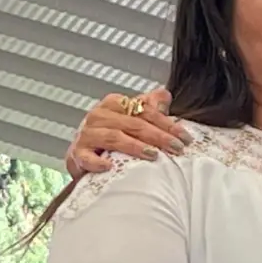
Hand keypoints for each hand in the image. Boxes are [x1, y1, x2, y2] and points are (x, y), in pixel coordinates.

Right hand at [65, 87, 182, 176]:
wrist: (82, 156)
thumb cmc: (108, 136)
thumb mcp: (129, 119)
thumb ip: (147, 107)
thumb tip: (165, 95)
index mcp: (113, 104)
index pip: (144, 110)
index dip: (166, 123)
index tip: (184, 137)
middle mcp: (99, 116)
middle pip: (133, 123)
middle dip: (158, 136)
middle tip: (176, 148)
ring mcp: (86, 135)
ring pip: (114, 137)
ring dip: (135, 146)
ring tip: (153, 155)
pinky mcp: (77, 154)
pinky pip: (87, 157)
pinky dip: (97, 162)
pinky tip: (109, 166)